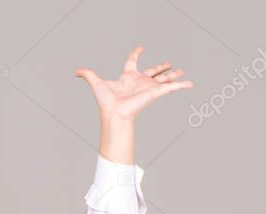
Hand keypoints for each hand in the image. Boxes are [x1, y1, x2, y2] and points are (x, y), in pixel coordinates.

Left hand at [75, 46, 192, 122]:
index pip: (133, 62)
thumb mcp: (96, 83)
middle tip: (169, 63)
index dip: (136, 54)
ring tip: (183, 71)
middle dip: (161, 67)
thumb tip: (75, 72)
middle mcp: (139, 82)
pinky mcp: (156, 93)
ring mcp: (149, 87)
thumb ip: (87, 74)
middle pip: (153, 72)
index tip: (140, 47)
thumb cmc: (106, 102)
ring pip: (164, 79)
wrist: (114, 114)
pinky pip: (171, 87)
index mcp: (127, 77)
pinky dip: (181, 85)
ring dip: (173, 75)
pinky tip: (190, 83)